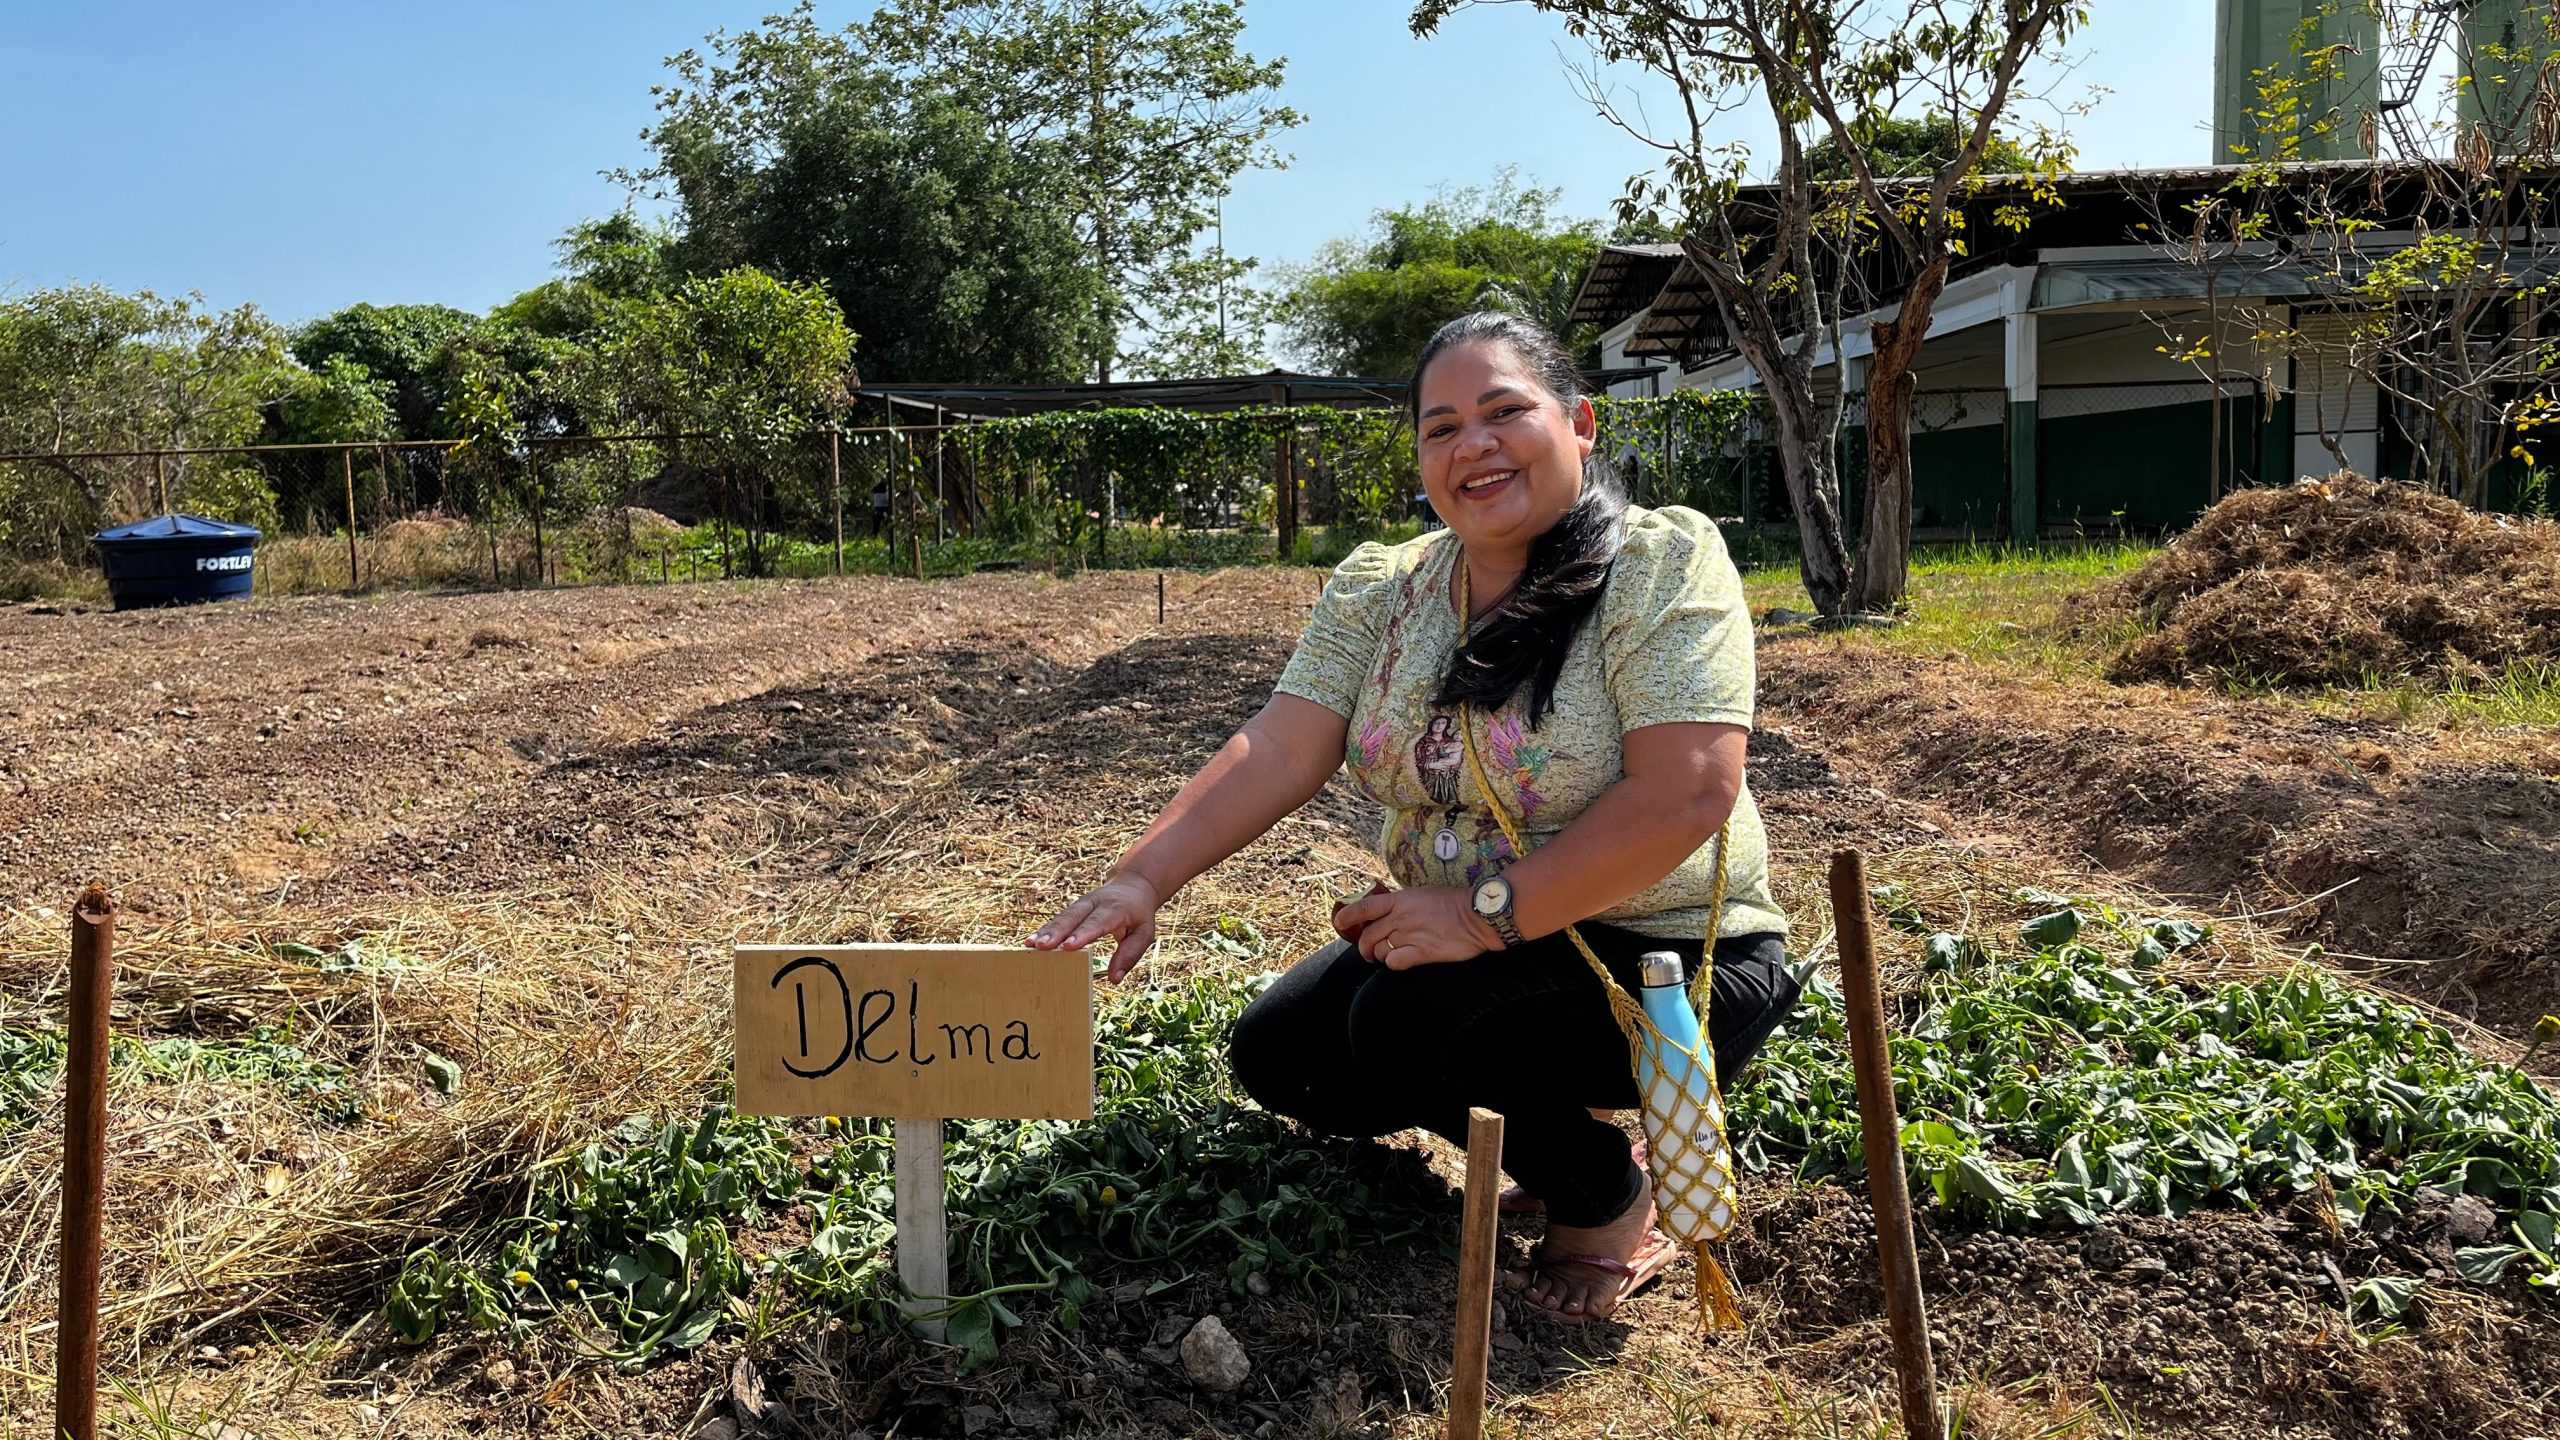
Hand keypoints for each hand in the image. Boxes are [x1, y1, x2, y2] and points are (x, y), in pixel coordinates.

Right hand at [1028, 872, 1163, 982]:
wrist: (1133, 886)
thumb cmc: (1139, 915)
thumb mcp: (1144, 933)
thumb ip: (1130, 954)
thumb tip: (1115, 979)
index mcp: (1115, 909)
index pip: (1098, 922)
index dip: (1083, 934)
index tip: (1069, 946)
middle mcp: (1095, 903)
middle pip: (1074, 917)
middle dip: (1057, 932)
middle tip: (1042, 947)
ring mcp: (1082, 904)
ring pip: (1062, 917)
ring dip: (1046, 931)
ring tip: (1030, 945)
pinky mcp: (1074, 908)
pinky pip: (1058, 919)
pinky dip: (1045, 930)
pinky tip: (1031, 941)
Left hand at [1334, 885, 1503, 969]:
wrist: (1478, 915)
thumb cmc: (1455, 902)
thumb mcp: (1423, 894)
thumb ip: (1403, 903)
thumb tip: (1389, 910)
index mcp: (1400, 900)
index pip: (1364, 907)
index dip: (1346, 917)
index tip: (1339, 923)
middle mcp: (1401, 917)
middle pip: (1367, 935)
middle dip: (1363, 947)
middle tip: (1368, 952)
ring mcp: (1410, 935)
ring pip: (1379, 950)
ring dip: (1379, 956)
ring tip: (1388, 955)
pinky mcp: (1421, 953)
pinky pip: (1394, 962)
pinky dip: (1393, 964)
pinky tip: (1402, 961)